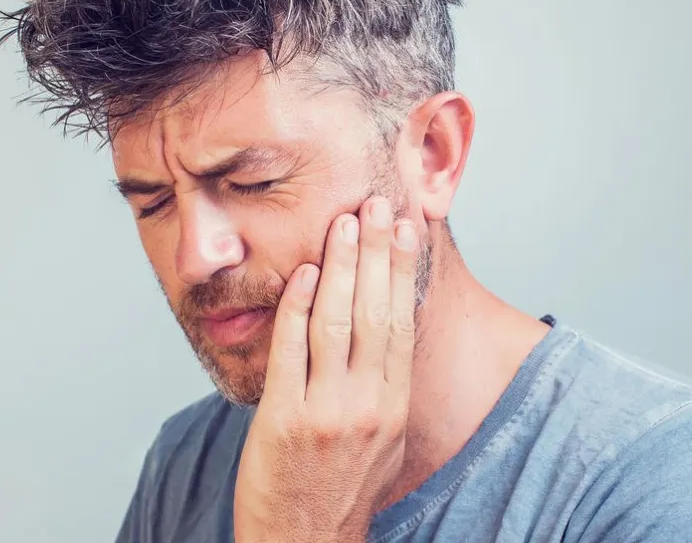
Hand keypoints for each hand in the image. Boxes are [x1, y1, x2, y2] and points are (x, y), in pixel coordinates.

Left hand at [233, 196, 419, 542]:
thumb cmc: (342, 488)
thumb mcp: (383, 438)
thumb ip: (385, 386)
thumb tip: (388, 331)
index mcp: (394, 405)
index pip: (402, 321)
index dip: (404, 269)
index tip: (407, 227)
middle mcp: (367, 405)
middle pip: (375, 311)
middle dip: (377, 251)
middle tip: (378, 203)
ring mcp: (326, 411)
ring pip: (336, 322)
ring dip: (339, 266)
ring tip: (344, 223)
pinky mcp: (284, 418)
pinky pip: (291, 350)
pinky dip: (296, 306)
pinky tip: (301, 272)